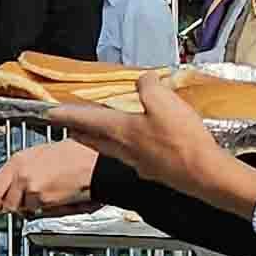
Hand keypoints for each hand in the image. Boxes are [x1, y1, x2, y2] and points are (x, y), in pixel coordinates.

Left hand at [0, 140, 97, 215]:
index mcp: (17, 162)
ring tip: (43, 190)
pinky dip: (42, 206)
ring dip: (29, 204)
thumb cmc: (69, 154)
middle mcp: (22, 177)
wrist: (90, 162)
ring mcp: (33, 190)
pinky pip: (37, 209)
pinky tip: (52, 192)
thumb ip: (18, 168)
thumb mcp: (36, 153)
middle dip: (12, 204)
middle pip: (7, 203)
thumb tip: (8, 181)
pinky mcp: (46, 201)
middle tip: (20, 198)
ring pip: (23, 208)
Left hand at [44, 75, 255, 215]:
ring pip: (111, 149)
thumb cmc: (181, 140)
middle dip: (79, 131)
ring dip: (98, 140)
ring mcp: (139, 163)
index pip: (86, 119)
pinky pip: (131, 156)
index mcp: (121, 130)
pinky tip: (134, 147)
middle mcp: (124, 149)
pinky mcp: (155, 171)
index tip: (51, 114)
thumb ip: (148, 86)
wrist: (204, 174)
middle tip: (69, 127)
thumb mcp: (163, 100)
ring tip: (94, 134)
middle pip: (93, 139)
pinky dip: (124, 148)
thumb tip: (145, 81)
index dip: (68, 114)